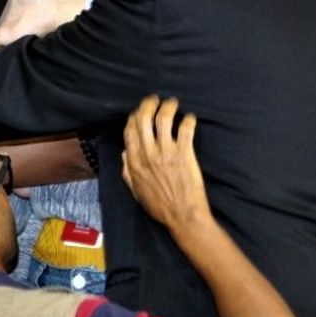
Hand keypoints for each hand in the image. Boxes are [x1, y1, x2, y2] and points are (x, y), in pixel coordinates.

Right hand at [120, 96, 209, 233]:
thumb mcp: (135, 190)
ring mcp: (167, 152)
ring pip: (163, 119)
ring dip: (168, 107)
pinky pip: (185, 130)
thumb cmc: (159, 206)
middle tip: (155, 100)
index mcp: (134, 162)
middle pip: (144, 119)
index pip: (130, 130)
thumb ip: (128, 170)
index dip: (134, 117)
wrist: (182, 216)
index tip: (139, 112)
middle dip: (148, 105)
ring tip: (173, 103)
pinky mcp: (185, 154)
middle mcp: (148, 153)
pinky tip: (190, 117)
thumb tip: (125, 153)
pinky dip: (188, 120)